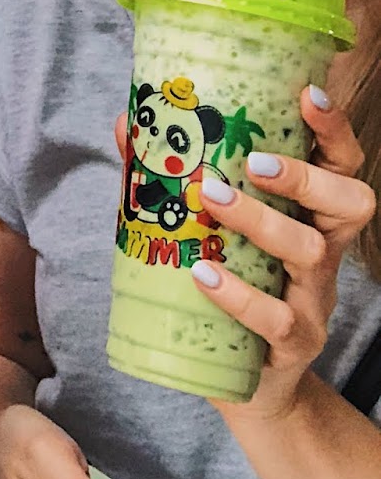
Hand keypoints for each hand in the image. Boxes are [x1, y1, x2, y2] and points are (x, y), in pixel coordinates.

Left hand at [187, 88, 375, 419]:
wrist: (251, 384)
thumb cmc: (232, 284)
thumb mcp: (212, 229)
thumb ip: (173, 175)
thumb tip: (127, 120)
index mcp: (309, 214)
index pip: (341, 164)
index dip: (334, 130)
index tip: (309, 94)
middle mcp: (323, 251)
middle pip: (351, 202)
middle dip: (307, 175)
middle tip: (256, 161)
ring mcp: (313, 300)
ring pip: (312, 252)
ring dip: (261, 220)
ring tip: (210, 198)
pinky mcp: (293, 345)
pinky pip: (276, 319)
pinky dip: (239, 295)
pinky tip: (204, 275)